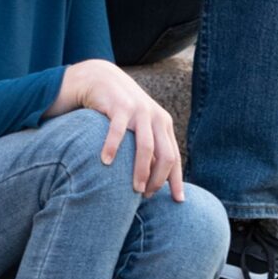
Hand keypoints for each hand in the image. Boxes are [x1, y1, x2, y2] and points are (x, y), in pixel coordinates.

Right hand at [50, 58, 183, 199]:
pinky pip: (118, 131)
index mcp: (163, 123)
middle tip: (146, 196)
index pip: (174, 156)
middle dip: (159, 179)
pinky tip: (106, 163)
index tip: (178, 201)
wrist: (99, 77)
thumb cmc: (118, 108)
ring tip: (134, 189)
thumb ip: (147, 145)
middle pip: (166, 155)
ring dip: (142, 170)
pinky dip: (113, 148)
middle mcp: (155, 116)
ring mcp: (138, 110)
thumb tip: (154, 180)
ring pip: (146, 146)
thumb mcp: (138, 125)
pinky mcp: (119, 105)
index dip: (176, 180)